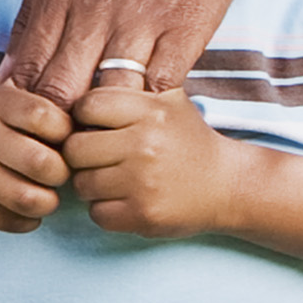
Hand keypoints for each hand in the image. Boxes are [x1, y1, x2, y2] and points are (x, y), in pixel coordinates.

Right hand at [0, 82, 73, 233]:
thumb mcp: (15, 107)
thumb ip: (51, 110)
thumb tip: (96, 133)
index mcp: (0, 103)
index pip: (45, 117)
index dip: (65, 134)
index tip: (63, 142)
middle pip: (42, 163)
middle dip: (60, 175)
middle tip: (58, 175)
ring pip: (26, 198)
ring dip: (46, 204)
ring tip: (47, 198)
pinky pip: (8, 220)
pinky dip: (25, 222)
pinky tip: (25, 212)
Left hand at [2, 0, 266, 111]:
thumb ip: (33, 14)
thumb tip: (10, 74)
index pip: (30, 72)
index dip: (29, 108)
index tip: (35, 124)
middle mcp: (94, 9)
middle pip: (63, 90)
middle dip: (60, 123)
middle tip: (66, 140)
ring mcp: (142, 19)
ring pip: (111, 94)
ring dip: (107, 117)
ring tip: (107, 129)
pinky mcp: (187, 26)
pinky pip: (162, 84)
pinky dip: (153, 100)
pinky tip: (149, 103)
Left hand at [61, 75, 238, 240]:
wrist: (228, 185)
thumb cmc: (187, 140)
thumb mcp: (167, 101)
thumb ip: (127, 87)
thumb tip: (74, 88)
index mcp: (150, 111)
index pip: (86, 106)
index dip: (84, 117)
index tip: (96, 126)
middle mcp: (145, 144)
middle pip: (74, 148)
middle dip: (82, 154)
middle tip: (101, 157)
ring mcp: (143, 182)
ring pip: (82, 184)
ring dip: (93, 185)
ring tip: (117, 179)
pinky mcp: (143, 215)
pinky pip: (97, 213)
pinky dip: (106, 210)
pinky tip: (127, 200)